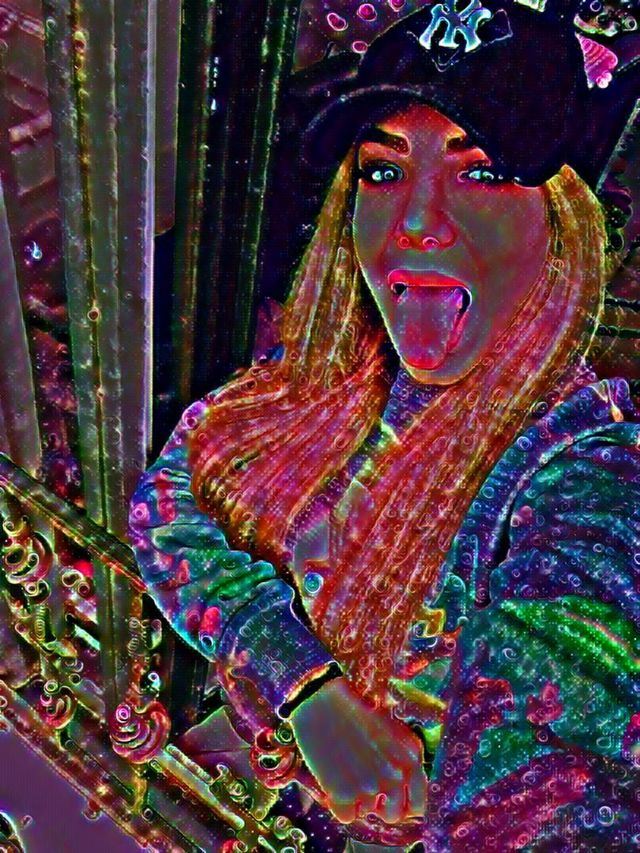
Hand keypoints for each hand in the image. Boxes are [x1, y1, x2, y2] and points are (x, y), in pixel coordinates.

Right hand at [289, 677, 426, 824]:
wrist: (320, 700)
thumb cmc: (354, 711)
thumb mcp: (391, 731)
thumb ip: (402, 762)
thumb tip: (401, 794)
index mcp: (411, 756)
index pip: (418, 804)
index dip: (403, 803)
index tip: (390, 798)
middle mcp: (395, 773)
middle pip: (394, 814)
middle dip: (379, 804)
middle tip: (363, 784)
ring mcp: (370, 785)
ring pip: (368, 814)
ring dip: (358, 800)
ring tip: (347, 773)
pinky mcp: (344, 792)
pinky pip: (345, 816)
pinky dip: (337, 803)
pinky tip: (333, 778)